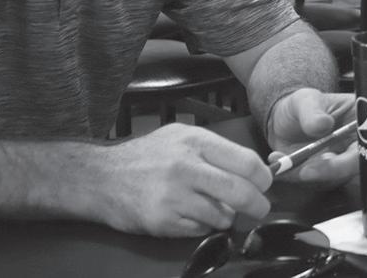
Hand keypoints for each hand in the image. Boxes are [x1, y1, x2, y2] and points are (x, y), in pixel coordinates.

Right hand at [98, 123, 272, 236]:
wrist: (101, 178)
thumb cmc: (146, 156)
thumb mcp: (181, 137)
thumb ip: (215, 150)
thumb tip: (253, 167)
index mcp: (195, 142)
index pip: (246, 161)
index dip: (263, 177)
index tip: (265, 184)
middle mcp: (185, 167)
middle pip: (240, 192)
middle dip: (258, 204)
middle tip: (260, 208)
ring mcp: (173, 196)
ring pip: (223, 215)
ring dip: (226, 217)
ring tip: (215, 208)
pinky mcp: (163, 221)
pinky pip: (201, 230)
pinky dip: (204, 226)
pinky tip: (192, 215)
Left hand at [266, 88, 357, 185]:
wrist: (284, 121)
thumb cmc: (302, 106)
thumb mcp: (305, 100)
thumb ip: (313, 111)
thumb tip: (323, 124)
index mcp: (362, 122)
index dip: (353, 156)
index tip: (328, 158)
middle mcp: (356, 146)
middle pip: (356, 168)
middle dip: (330, 171)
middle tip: (304, 169)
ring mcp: (342, 163)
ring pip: (334, 179)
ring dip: (308, 174)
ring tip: (283, 160)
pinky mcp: (326, 176)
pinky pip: (314, 183)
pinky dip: (295, 176)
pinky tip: (279, 162)